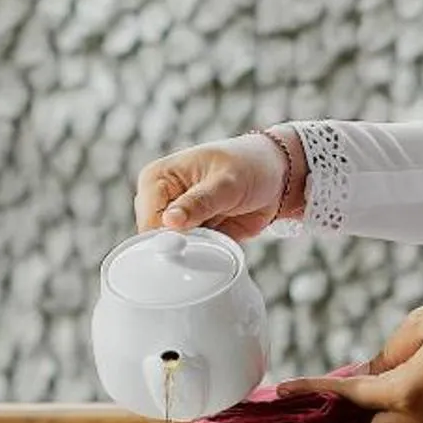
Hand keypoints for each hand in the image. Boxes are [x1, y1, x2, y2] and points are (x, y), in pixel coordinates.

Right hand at [135, 135, 286, 240]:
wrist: (275, 176)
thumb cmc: (247, 166)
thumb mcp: (226, 182)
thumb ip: (199, 203)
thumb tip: (170, 221)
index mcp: (157, 179)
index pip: (148, 218)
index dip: (165, 236)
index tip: (190, 241)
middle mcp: (161, 202)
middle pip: (157, 240)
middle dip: (184, 246)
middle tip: (211, 235)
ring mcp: (178, 222)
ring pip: (176, 252)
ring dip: (198, 251)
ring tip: (221, 231)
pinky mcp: (195, 236)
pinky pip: (195, 257)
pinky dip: (210, 254)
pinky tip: (224, 240)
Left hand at [288, 297, 422, 422]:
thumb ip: (388, 352)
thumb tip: (370, 374)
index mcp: (407, 394)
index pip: (346, 396)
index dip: (310, 391)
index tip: (280, 392)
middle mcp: (421, 418)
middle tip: (299, 421)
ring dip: (357, 421)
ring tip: (329, 407)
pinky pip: (410, 419)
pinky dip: (385, 413)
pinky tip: (377, 395)